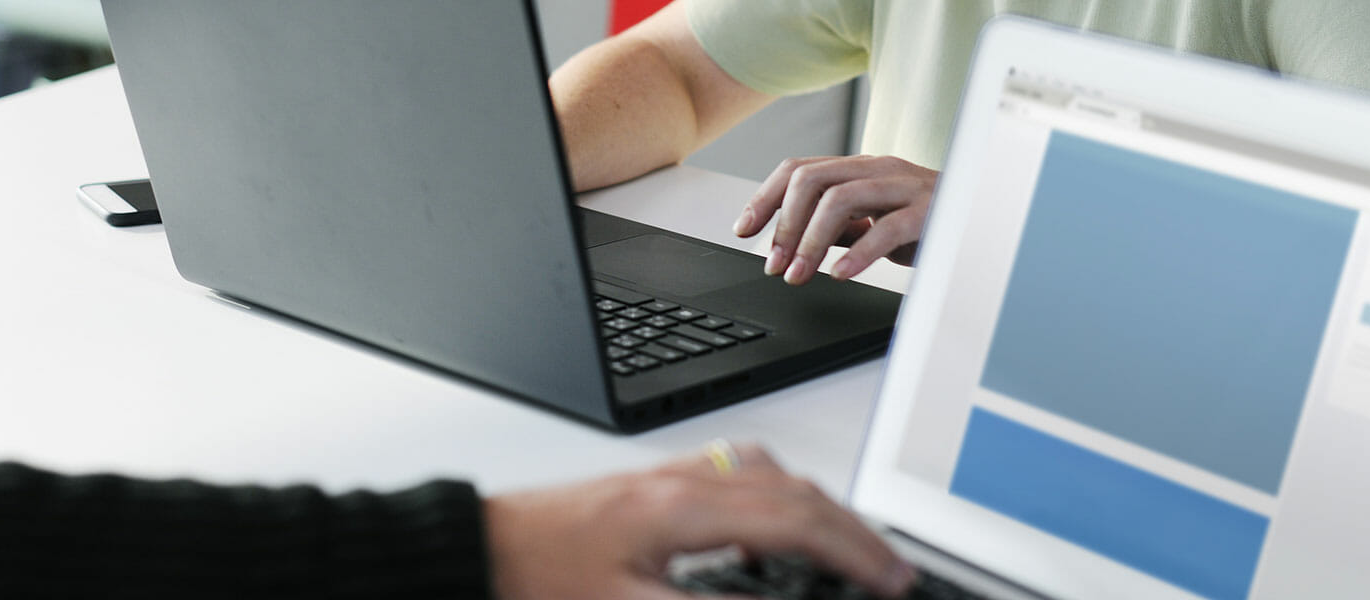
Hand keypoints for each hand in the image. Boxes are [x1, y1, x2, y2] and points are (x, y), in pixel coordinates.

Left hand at [484, 444, 912, 599]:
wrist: (480, 546)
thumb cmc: (537, 576)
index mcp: (682, 508)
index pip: (796, 523)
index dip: (854, 554)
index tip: (890, 580)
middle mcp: (682, 481)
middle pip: (796, 492)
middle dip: (853, 530)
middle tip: (889, 570)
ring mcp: (670, 476)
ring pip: (772, 477)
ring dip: (821, 509)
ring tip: (850, 550)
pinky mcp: (656, 484)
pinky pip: (739, 476)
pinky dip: (779, 499)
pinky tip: (776, 526)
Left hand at [733, 155, 939, 284]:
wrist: (985, 221)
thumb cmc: (928, 223)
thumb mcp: (874, 223)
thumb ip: (838, 227)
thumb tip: (793, 243)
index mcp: (860, 169)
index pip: (799, 170)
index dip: (764, 198)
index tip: (743, 230)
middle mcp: (878, 169)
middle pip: (811, 179)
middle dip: (784, 224)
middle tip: (774, 265)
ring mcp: (904, 187)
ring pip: (840, 198)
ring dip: (810, 241)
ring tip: (798, 275)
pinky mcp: (928, 212)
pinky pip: (887, 228)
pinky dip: (858, 253)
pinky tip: (841, 274)